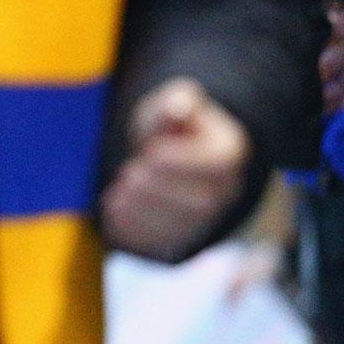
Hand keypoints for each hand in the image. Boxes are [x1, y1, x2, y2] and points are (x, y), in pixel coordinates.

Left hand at [101, 78, 251, 261]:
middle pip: (201, 203)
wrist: (164, 151)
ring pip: (182, 228)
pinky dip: (136, 230)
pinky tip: (114, 209)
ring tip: (120, 192)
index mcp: (229, 151)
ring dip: (145, 212)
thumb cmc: (169, 124)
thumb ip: (175, 101)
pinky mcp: (180, 235)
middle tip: (129, 173)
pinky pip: (162, 243)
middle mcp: (225, 190)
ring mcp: (205, 218)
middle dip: (159, 190)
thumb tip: (177, 107)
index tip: (151, 152)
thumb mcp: (171, 101)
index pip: (216, 164)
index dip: (182, 162)